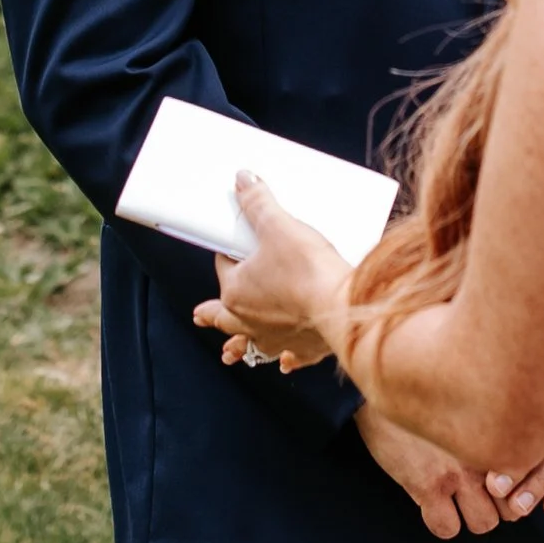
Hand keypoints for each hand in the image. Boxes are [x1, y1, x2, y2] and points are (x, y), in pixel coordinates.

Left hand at [194, 172, 352, 372]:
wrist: (342, 309)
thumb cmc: (308, 272)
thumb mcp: (279, 227)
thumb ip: (259, 203)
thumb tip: (243, 180)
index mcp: (236, 292)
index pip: (224, 267)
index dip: (229, 253)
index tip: (234, 245)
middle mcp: (250, 320)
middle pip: (225, 317)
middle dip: (213, 315)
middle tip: (200, 316)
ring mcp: (276, 337)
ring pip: (251, 343)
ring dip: (241, 345)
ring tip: (232, 352)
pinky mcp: (304, 347)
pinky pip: (291, 355)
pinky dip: (288, 357)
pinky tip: (287, 361)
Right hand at [357, 394, 543, 537]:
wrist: (378, 386)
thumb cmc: (427, 388)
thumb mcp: (470, 397)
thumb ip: (496, 420)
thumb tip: (521, 438)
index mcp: (502, 427)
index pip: (534, 475)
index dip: (519, 483)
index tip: (504, 478)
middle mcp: (486, 451)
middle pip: (514, 507)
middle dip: (500, 505)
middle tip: (482, 494)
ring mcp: (457, 471)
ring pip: (485, 523)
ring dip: (472, 516)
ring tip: (459, 501)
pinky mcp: (426, 485)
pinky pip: (447, 528)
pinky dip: (443, 523)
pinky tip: (433, 506)